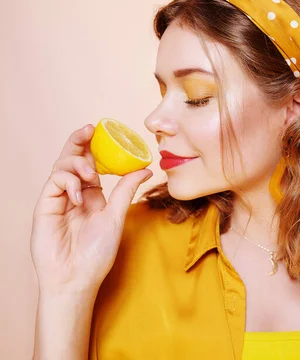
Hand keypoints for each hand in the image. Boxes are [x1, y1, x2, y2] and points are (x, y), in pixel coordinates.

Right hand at [31, 124, 152, 293]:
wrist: (76, 278)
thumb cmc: (96, 253)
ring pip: (62, 166)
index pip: (92, 163)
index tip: (105, 132)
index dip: (96, 147)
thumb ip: (126, 190)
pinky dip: (69, 182)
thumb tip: (146, 168)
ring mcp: (58, 199)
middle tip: (89, 128)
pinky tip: (80, 196)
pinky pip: (54, 182)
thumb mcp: (116, 216)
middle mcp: (74, 194)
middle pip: (72, 159)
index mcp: (93, 195)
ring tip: (92, 174)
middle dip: (79, 141)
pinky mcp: (45, 206)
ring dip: (78, 163)